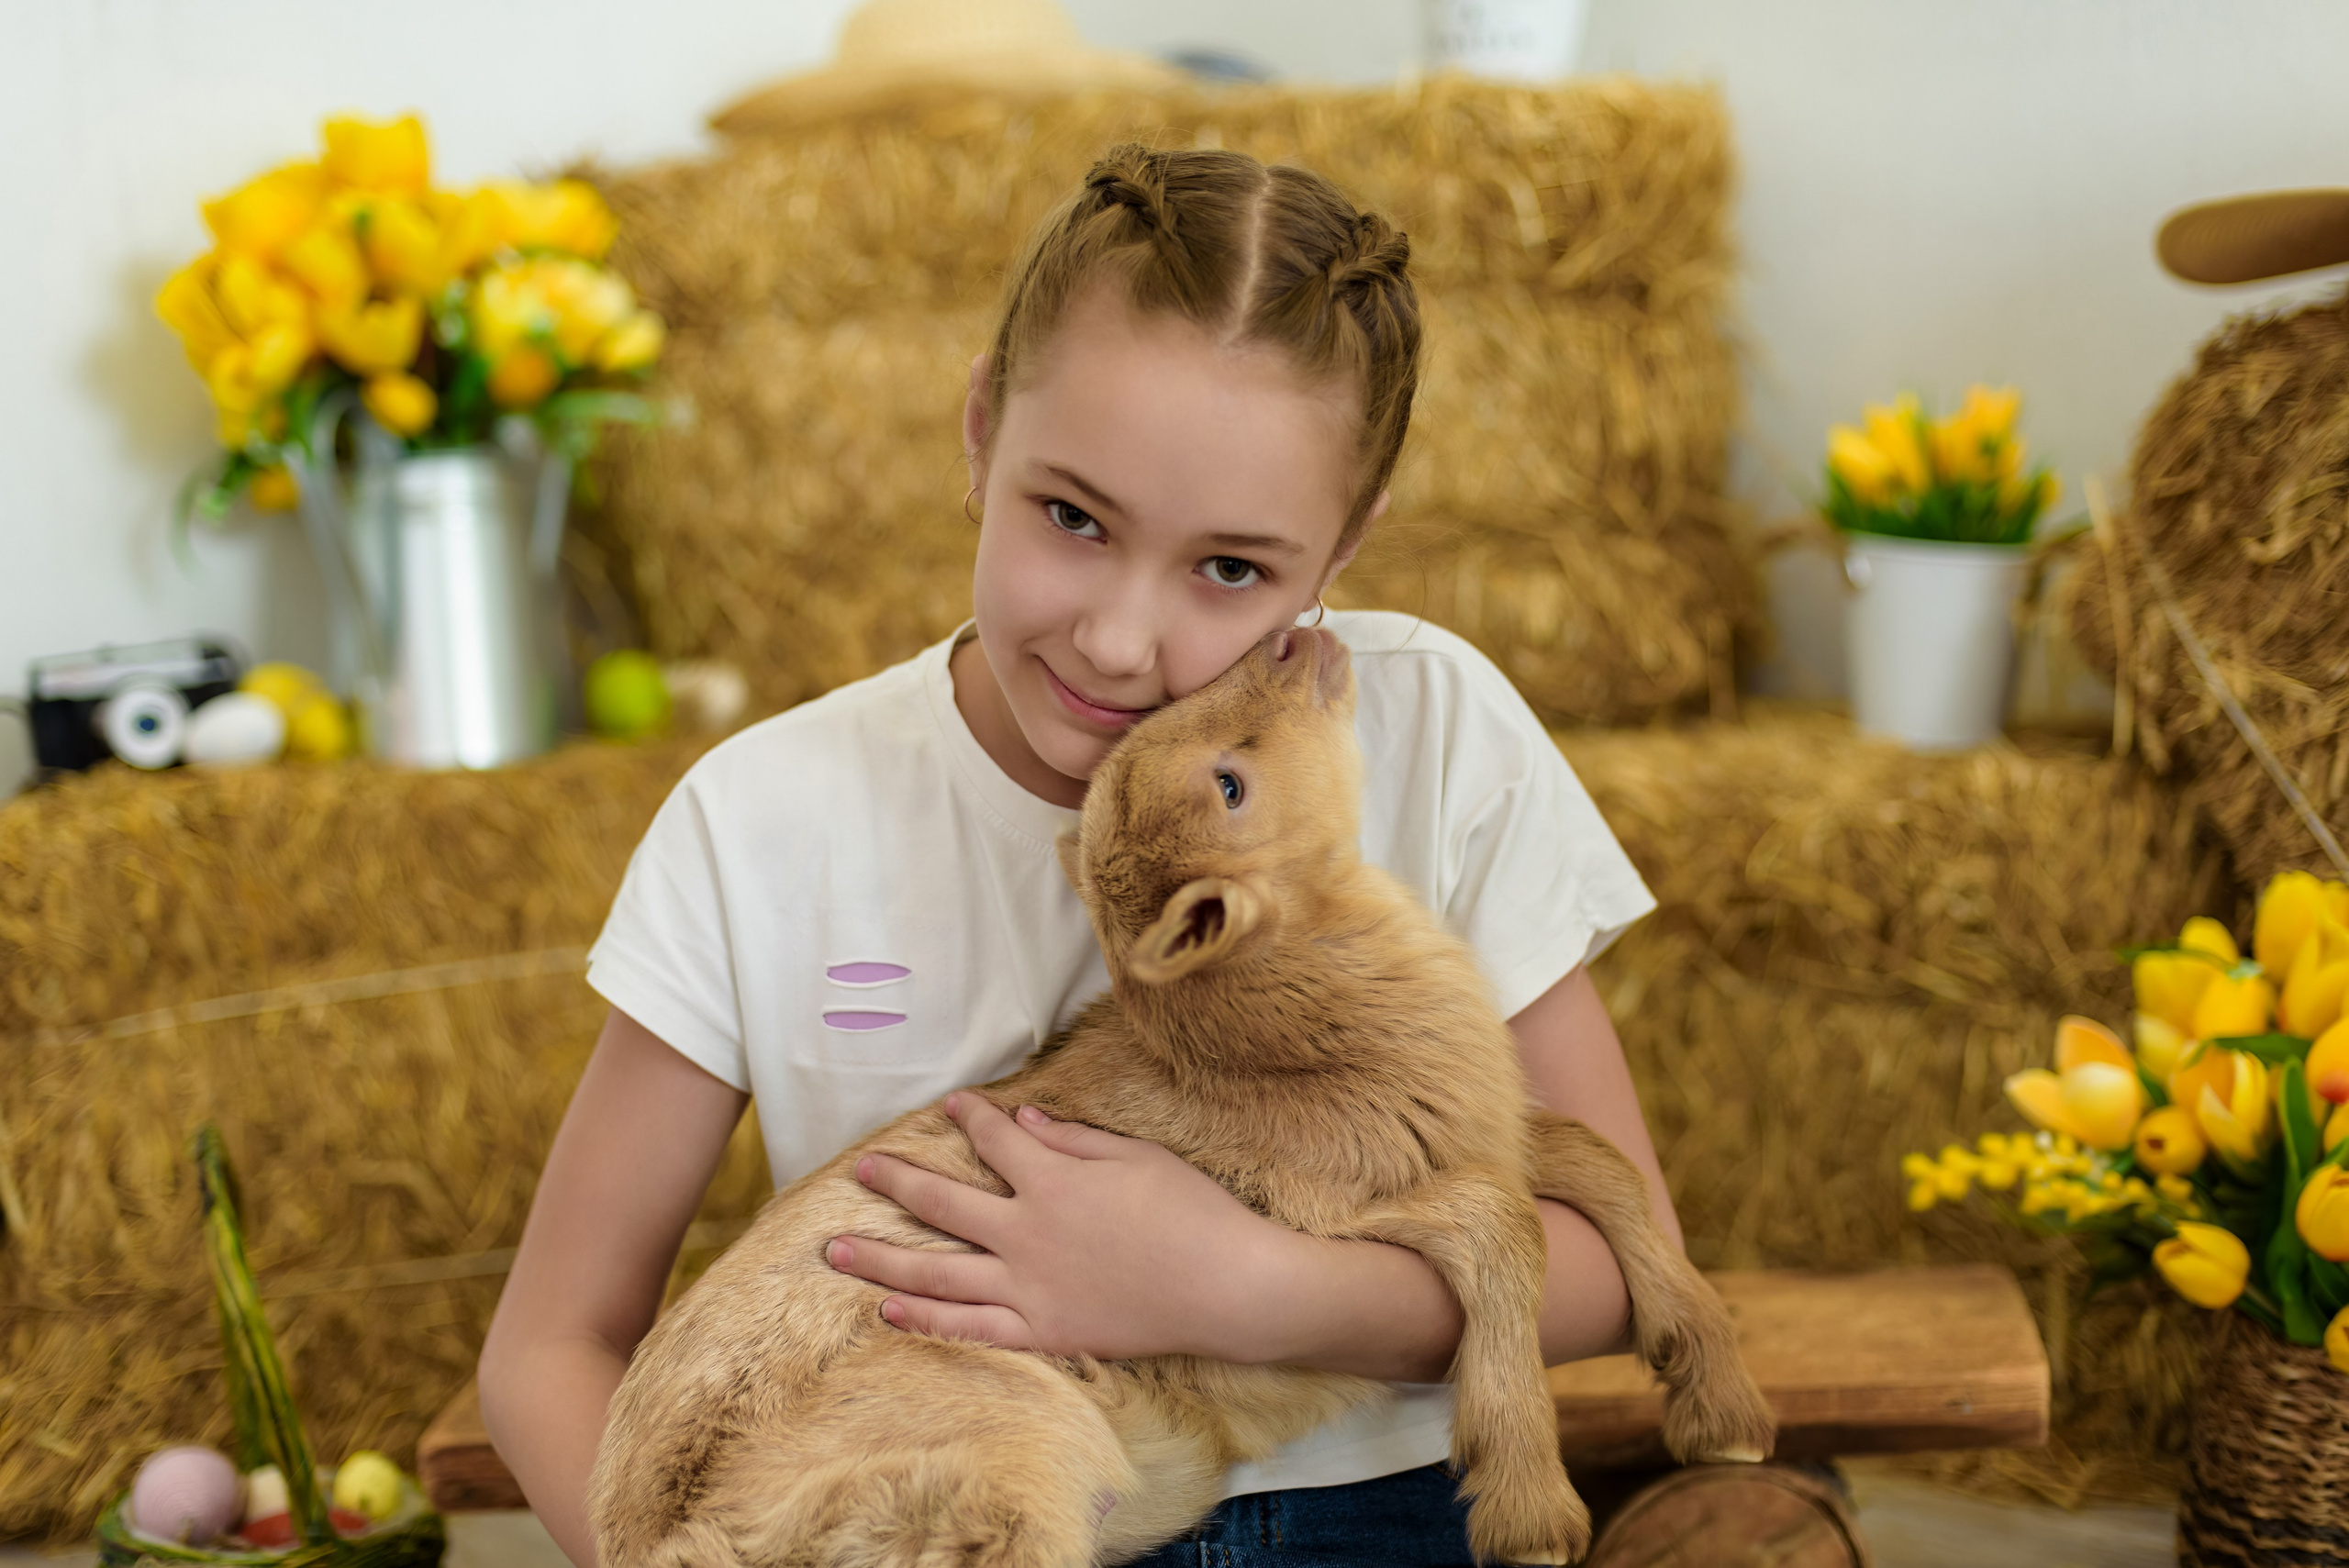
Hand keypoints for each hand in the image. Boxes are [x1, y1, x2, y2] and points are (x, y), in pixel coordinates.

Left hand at [826, 1092, 1292, 1360]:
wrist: (1228, 1288)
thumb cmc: (1193, 1212)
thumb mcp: (1137, 1158)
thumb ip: (1073, 1141)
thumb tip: (1022, 1124)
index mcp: (1052, 1181)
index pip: (993, 1141)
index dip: (968, 1118)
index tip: (949, 1106)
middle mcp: (1026, 1233)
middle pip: (942, 1205)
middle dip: (896, 1183)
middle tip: (859, 1169)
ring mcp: (1029, 1288)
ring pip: (936, 1275)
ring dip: (881, 1261)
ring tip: (834, 1252)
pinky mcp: (1043, 1332)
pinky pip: (971, 1327)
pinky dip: (926, 1322)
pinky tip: (889, 1313)